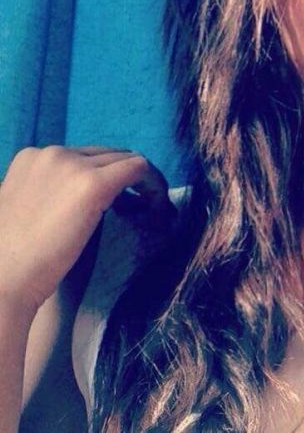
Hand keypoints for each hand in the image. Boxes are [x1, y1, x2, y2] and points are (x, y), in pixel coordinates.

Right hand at [0, 146, 169, 312]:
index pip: (85, 156)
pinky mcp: (94, 184)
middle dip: (126, 177)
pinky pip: (139, 168)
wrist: (3, 281)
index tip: (120, 200)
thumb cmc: (16, 259)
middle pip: (108, 155)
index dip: (106, 176)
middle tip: (142, 205)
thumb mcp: (31, 211)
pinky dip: (155, 184)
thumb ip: (52, 194)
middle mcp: (52, 152)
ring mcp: (73, 165)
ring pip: (127, 159)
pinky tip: (158, 208)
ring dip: (143, 182)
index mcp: (33, 157)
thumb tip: (81, 197)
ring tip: (152, 208)